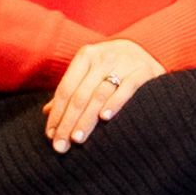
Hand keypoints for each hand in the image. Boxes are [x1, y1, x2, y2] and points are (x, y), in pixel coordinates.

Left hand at [42, 39, 162, 151]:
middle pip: (80, 95)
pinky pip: (127, 88)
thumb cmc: (113, 66)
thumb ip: (72, 90)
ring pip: (99, 95)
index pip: (65, 89)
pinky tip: (105, 118)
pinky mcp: (143, 70)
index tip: (50, 136)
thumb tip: (47, 111)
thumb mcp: (91, 72)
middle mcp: (103, 57)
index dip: (57, 114)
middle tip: (61, 145)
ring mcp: (124, 63)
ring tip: (77, 139)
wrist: (148, 49)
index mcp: (86, 56)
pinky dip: (115, 103)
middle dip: (68, 122)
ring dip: (87, 119)